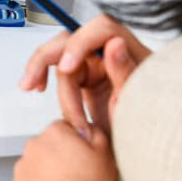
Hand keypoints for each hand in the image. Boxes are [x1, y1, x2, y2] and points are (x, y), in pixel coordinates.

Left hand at [9, 121, 118, 180]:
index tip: (86, 158)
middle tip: (79, 178)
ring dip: (49, 175)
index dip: (79, 144)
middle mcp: (34, 146)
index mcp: (56, 134)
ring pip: (38, 166)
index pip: (66, 129)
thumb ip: (96, 134)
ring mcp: (23, 168)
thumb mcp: (106, 157)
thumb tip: (90, 127)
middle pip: (50, 147)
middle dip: (62, 159)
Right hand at [19, 15, 150, 134]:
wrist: (146, 150)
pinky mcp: (87, 78)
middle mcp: (111, 54)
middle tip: (32, 81)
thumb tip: (115, 43)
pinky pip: (61, 72)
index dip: (79, 44)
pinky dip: (46, 78)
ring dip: (43, 72)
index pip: (101, 30)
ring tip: (33, 88)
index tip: (66, 68)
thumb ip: (125, 72)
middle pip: (72, 39)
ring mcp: (98, 65)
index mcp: (130, 53)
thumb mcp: (136, 104)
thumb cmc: (148, 128)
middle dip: (47, 57)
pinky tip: (38, 86)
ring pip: (61, 56)